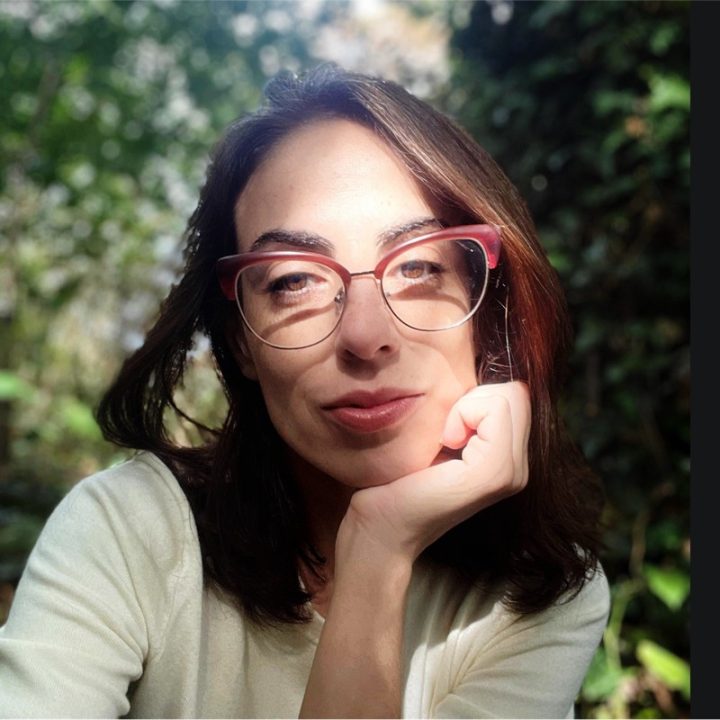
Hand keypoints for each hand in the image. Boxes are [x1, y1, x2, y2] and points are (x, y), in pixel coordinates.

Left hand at [340, 380, 530, 563]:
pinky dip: (462, 415)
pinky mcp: (494, 474)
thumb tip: (472, 369)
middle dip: (474, 399)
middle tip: (442, 434)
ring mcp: (511, 474)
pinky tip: (442, 444)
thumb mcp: (437, 435)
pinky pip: (494, 409)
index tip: (443, 429)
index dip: (474, 398)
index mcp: (507, 459)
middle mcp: (518, 469)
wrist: (379, 527)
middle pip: (515, 392)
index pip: (514, 393)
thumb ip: (464, 411)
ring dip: (465, 407)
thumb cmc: (396, 479)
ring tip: (442, 441)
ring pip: (509, 396)